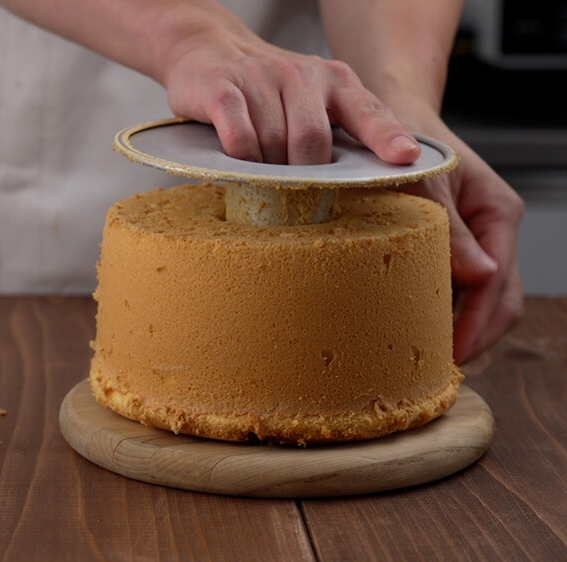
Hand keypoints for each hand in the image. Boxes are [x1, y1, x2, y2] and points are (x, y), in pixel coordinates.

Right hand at [158, 24, 421, 165]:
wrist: (205, 48)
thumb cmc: (264, 90)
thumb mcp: (311, 101)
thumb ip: (335, 134)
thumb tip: (355, 190)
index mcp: (335, 82)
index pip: (367, 112)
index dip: (386, 136)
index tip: (405, 157)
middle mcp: (302, 75)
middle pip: (313, 141)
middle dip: (303, 174)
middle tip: (291, 194)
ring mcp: (261, 79)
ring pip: (274, 143)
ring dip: (266, 170)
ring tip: (258, 175)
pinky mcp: (222, 88)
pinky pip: (239, 136)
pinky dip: (241, 158)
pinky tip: (238, 163)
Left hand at [394, 118, 524, 363]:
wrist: (388, 118)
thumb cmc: (404, 142)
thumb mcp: (423, 179)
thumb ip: (448, 227)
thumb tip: (478, 275)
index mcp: (497, 213)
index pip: (498, 285)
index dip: (476, 325)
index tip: (451, 354)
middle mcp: (492, 231)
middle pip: (498, 303)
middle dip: (472, 338)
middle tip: (438, 369)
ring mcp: (473, 242)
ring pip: (480, 301)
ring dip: (458, 330)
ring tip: (426, 359)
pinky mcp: (449, 249)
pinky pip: (456, 291)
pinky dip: (442, 312)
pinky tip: (415, 330)